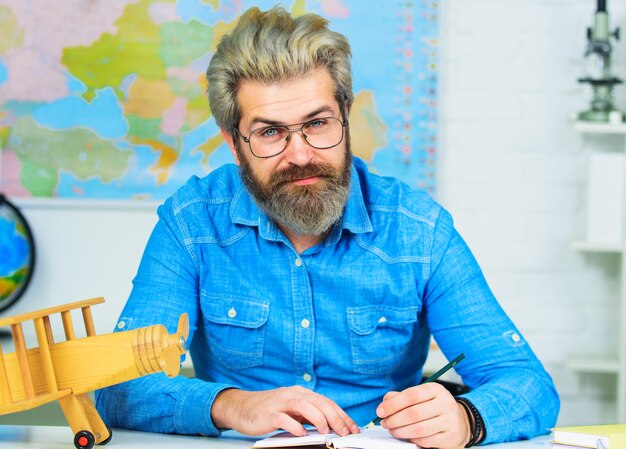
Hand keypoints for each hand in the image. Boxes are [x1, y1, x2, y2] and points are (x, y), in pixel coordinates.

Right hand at [211, 386, 359, 436]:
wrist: (240, 407)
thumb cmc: (267, 410)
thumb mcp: (291, 410)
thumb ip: (307, 415)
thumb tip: (330, 426)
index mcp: (300, 393)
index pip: (326, 402)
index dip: (341, 414)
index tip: (352, 427)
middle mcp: (292, 394)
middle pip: (319, 402)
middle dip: (335, 417)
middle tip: (345, 432)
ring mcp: (280, 403)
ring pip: (304, 406)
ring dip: (318, 419)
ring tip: (326, 432)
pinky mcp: (269, 413)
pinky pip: (284, 418)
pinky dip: (295, 425)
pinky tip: (301, 433)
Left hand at [376, 383, 470, 448]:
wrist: (461, 421)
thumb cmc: (434, 407)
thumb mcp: (421, 396)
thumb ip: (401, 397)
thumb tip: (385, 404)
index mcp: (436, 390)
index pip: (411, 395)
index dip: (393, 404)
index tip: (380, 411)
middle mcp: (445, 404)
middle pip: (413, 413)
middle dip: (394, 420)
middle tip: (385, 423)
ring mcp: (449, 421)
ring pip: (418, 429)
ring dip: (400, 431)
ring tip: (393, 430)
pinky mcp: (450, 438)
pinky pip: (425, 441)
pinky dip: (412, 440)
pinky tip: (407, 436)